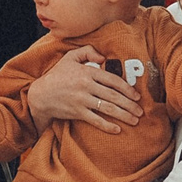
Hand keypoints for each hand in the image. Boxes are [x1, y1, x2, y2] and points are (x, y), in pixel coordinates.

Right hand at [25, 48, 142, 134]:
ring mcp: (82, 100)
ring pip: (108, 108)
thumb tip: (103, 57)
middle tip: (140, 111)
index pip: (113, 80)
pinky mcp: (77, 112)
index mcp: (88, 72)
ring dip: (124, 115)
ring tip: (135, 120)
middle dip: (130, 104)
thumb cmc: (57, 75)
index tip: (136, 96)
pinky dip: (107, 126)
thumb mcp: (70, 57)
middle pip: (114, 96)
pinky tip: (117, 129)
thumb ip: (87, 51)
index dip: (127, 88)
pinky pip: (95, 120)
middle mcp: (86, 86)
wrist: (41, 95)